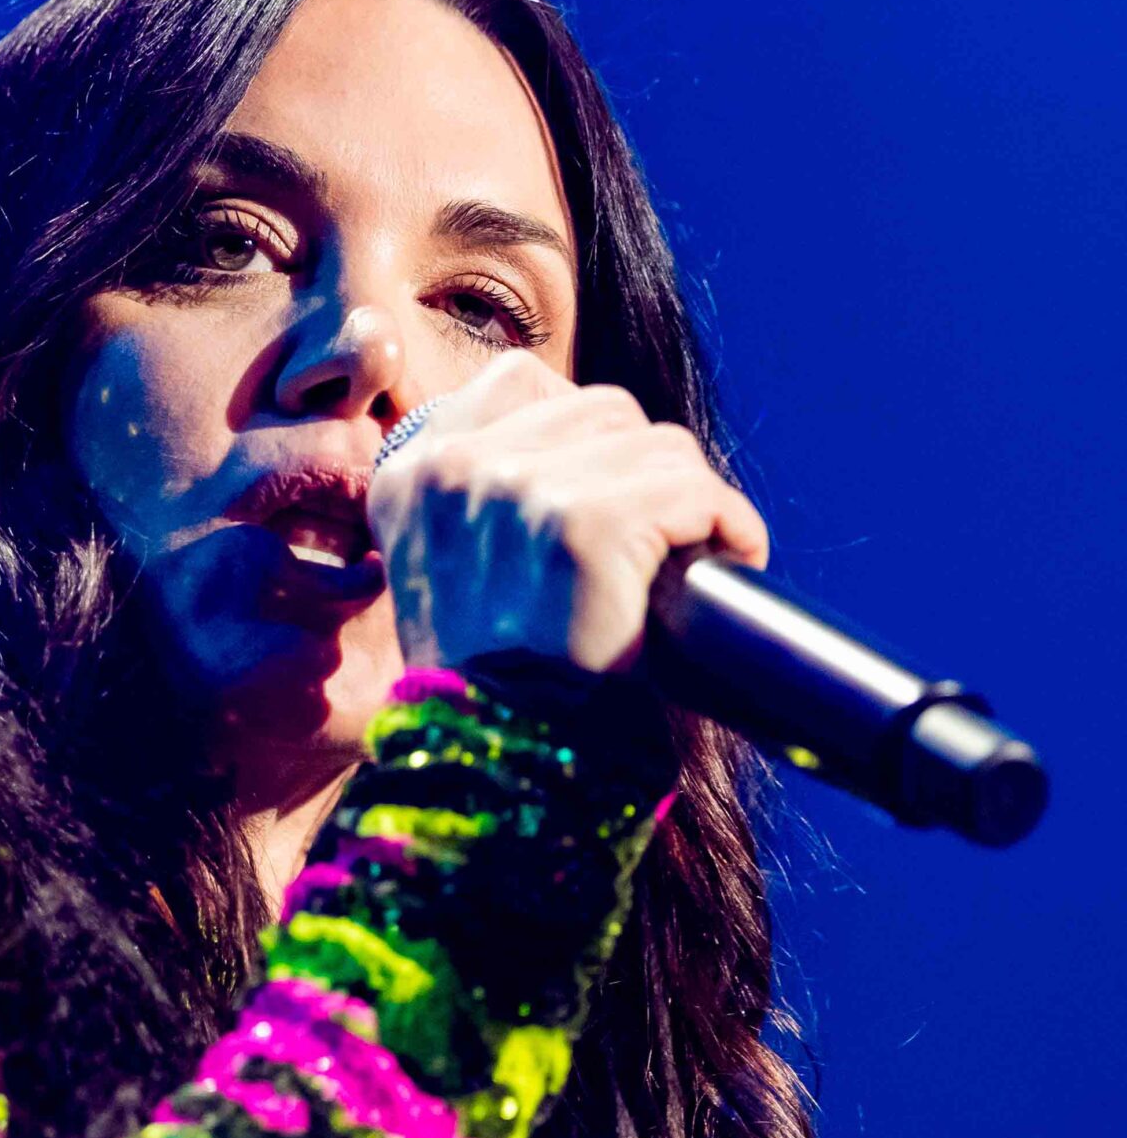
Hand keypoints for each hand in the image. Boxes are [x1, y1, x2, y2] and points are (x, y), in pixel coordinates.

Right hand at [367, 351, 769, 674]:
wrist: (501, 757)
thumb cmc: (494, 673)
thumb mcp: (450, 562)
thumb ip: (483, 491)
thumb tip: (583, 434)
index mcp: (411, 473)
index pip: (519, 379)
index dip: (580, 431)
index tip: (598, 495)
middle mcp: (453, 470)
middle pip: (604, 407)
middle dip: (642, 471)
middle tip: (650, 542)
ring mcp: (516, 492)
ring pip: (661, 444)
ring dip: (689, 502)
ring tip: (679, 559)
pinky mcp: (584, 527)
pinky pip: (695, 490)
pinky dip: (727, 525)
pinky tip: (722, 558)